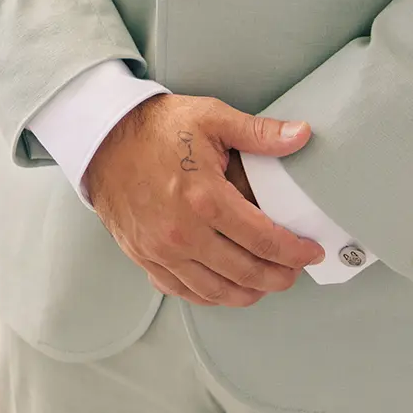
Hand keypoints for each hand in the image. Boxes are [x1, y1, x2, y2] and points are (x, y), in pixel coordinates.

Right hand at [83, 94, 323, 306]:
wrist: (102, 136)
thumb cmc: (157, 126)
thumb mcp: (211, 117)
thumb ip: (259, 133)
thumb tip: (302, 135)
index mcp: (205, 198)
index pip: (264, 239)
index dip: (294, 252)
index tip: (311, 252)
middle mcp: (184, 232)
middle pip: (245, 273)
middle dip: (279, 277)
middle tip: (294, 272)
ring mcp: (162, 249)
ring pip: (216, 291)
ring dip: (248, 293)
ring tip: (266, 284)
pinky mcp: (144, 256)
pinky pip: (184, 291)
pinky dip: (211, 296)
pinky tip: (225, 287)